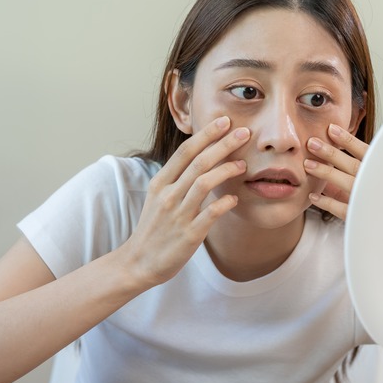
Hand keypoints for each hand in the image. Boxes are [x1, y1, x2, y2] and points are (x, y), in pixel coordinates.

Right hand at [123, 116, 249, 284]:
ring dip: (226, 170)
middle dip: (223, 144)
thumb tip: (202, 156)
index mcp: (160, 182)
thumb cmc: (154, 227)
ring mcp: (178, 215)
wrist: (139, 261)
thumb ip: (178, 177)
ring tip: (243, 165)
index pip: (185, 151)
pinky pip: (210, 214)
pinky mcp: (189, 234)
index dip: (206, 134)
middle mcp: (168, 195)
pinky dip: (224, 203)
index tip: (225, 121)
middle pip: (198, 162)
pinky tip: (234, 198)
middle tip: (244, 132)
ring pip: (204, 184)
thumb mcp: (159, 196)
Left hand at [303, 123, 368, 219]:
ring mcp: (372, 200)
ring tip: (307, 164)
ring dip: (326, 173)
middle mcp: (379, 183)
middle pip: (353, 165)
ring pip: (347, 184)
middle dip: (331, 154)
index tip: (331, 129)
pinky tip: (313, 196)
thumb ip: (368, 166)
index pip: (365, 152)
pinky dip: (328, 203)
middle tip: (311, 143)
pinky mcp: (364, 218)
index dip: (348, 140)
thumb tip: (344, 153)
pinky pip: (344, 210)